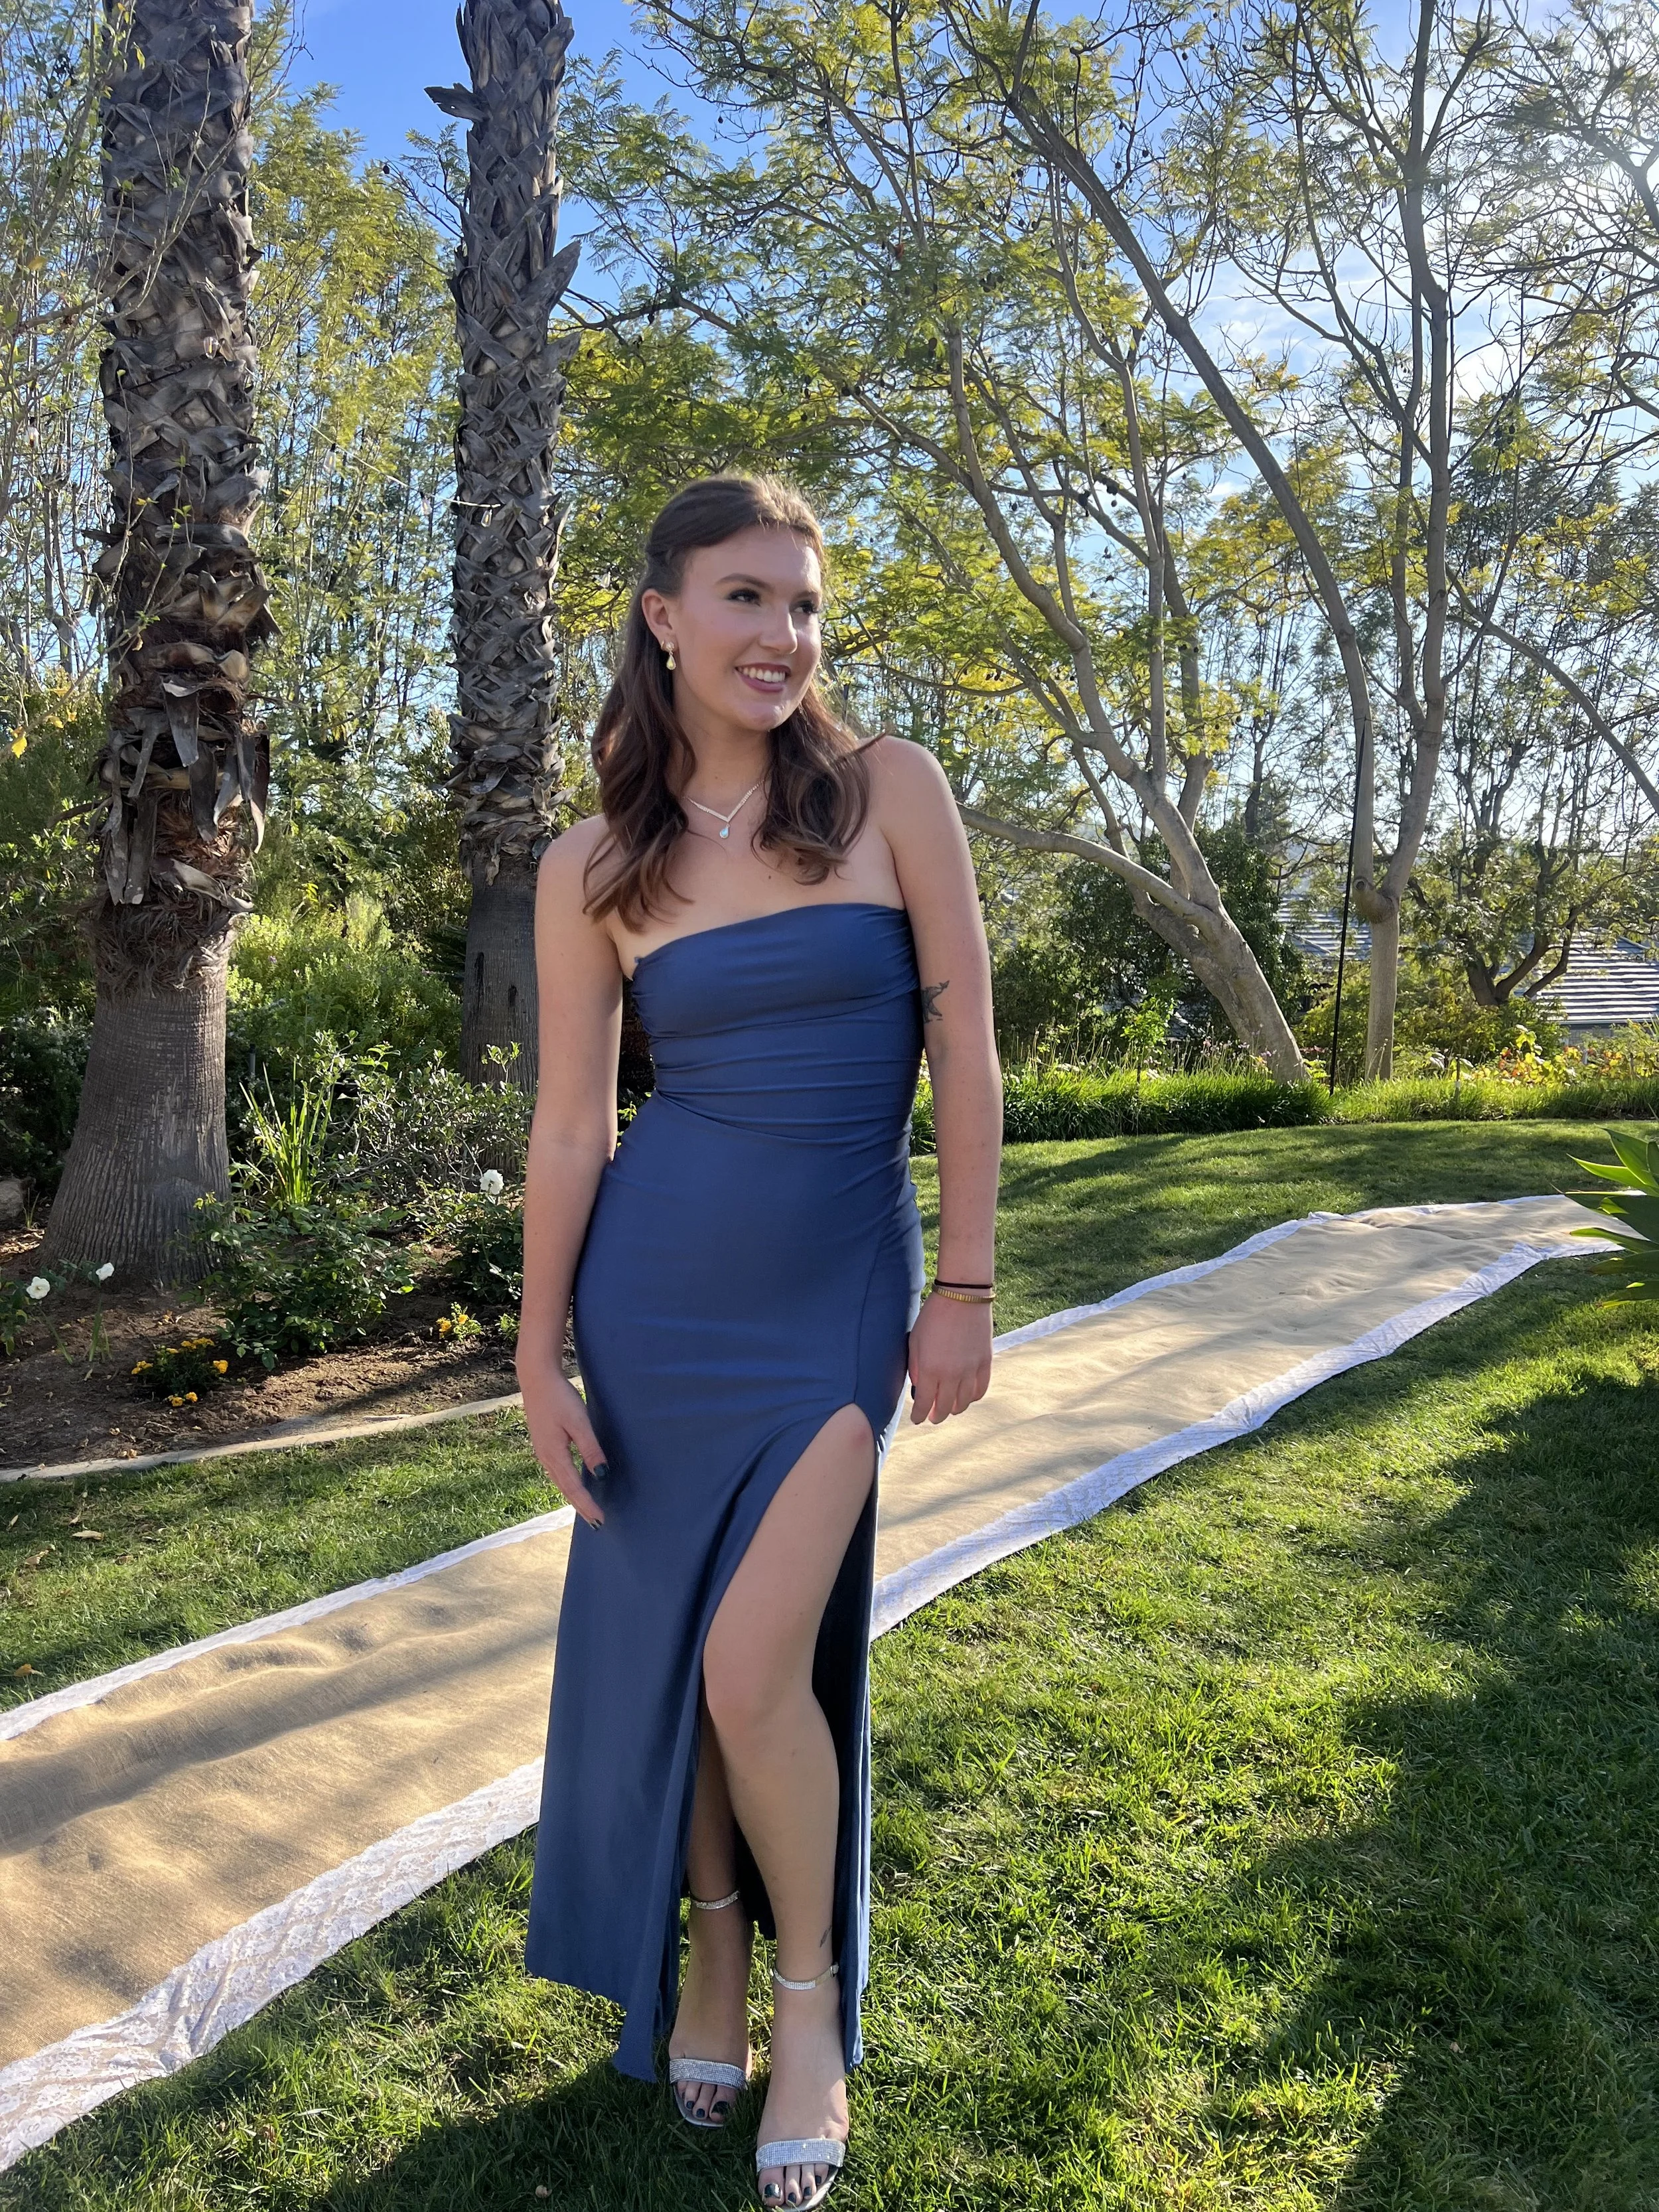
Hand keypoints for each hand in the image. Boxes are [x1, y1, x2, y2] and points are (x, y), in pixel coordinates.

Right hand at [518, 1359, 606, 1525]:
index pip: (574, 1487)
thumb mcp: (579, 1421)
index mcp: (554, 1454)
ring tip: (587, 1508)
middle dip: (581, 1506)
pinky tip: (574, 1483)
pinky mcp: (544, 1444)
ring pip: (560, 1481)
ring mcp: (542, 1451)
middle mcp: (546, 1457)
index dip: (588, 1504)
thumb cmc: (559, 1397)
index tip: (600, 1520)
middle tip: (597, 1522)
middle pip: (565, 1489)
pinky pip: (557, 1471)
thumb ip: (590, 1448)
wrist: (536, 1378)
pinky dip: (568, 1483)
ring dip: (574, 1496)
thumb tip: (601, 1474)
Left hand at [907, 1291, 992, 1423]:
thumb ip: (916, 1366)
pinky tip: (967, 1397)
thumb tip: (920, 1386)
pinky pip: (981, 1389)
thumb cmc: (933, 1316)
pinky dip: (973, 1397)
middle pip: (944, 1407)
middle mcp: (952, 1375)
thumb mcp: (915, 1341)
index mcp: (931, 1369)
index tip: (916, 1419)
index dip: (919, 1415)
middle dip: (936, 1416)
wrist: (962, 1296)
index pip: (924, 1403)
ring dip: (955, 1409)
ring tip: (949, 1409)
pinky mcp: (985, 1363)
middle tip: (932, 1418)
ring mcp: (971, 1370)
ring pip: (964, 1402)